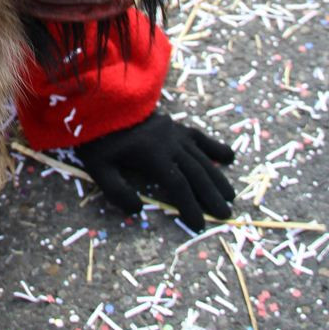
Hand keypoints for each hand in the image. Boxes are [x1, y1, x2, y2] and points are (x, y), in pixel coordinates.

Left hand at [76, 111, 235, 230]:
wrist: (100, 104)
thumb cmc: (98, 140)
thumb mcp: (99, 168)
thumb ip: (116, 191)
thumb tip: (139, 210)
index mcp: (152, 154)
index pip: (178, 185)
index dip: (190, 206)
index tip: (200, 224)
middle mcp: (169, 142)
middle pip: (196, 173)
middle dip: (211, 196)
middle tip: (225, 215)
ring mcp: (173, 132)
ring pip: (201, 158)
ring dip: (217, 178)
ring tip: (230, 196)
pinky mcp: (173, 125)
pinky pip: (198, 137)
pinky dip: (214, 147)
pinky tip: (229, 157)